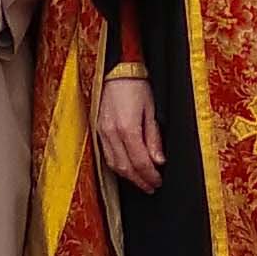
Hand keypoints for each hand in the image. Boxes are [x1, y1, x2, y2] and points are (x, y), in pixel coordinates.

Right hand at [95, 72, 162, 194]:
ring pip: (113, 164)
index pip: (140, 162)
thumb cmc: (136, 85)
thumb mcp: (151, 111)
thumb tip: (159, 161)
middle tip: (151, 186)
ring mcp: (102, 132)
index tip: (158, 182)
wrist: (116, 69)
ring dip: (128, 177)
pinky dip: (117, 166)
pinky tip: (127, 168)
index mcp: (127, 128)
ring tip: (141, 181)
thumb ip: (154, 138)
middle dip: (139, 180)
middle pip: (125, 168)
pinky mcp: (98, 129)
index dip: (150, 176)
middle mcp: (111, 133)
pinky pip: (106, 155)